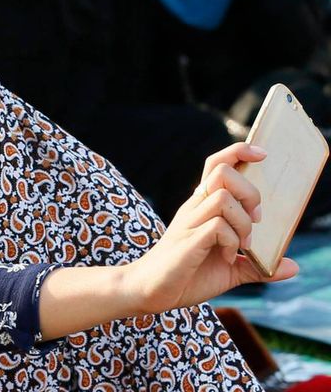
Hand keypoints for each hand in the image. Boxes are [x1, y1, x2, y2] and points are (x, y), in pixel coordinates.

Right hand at [123, 143, 297, 315]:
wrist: (151, 291)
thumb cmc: (187, 276)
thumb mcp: (230, 271)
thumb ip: (258, 266)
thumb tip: (291, 266)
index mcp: (202, 206)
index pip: (217, 164)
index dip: (239, 152)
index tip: (262, 155)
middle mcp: (194, 207)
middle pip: (223, 172)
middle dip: (250, 193)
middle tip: (254, 221)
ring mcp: (189, 221)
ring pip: (223, 197)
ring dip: (243, 223)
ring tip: (241, 245)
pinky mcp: (188, 240)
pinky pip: (218, 226)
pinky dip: (232, 242)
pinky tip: (226, 257)